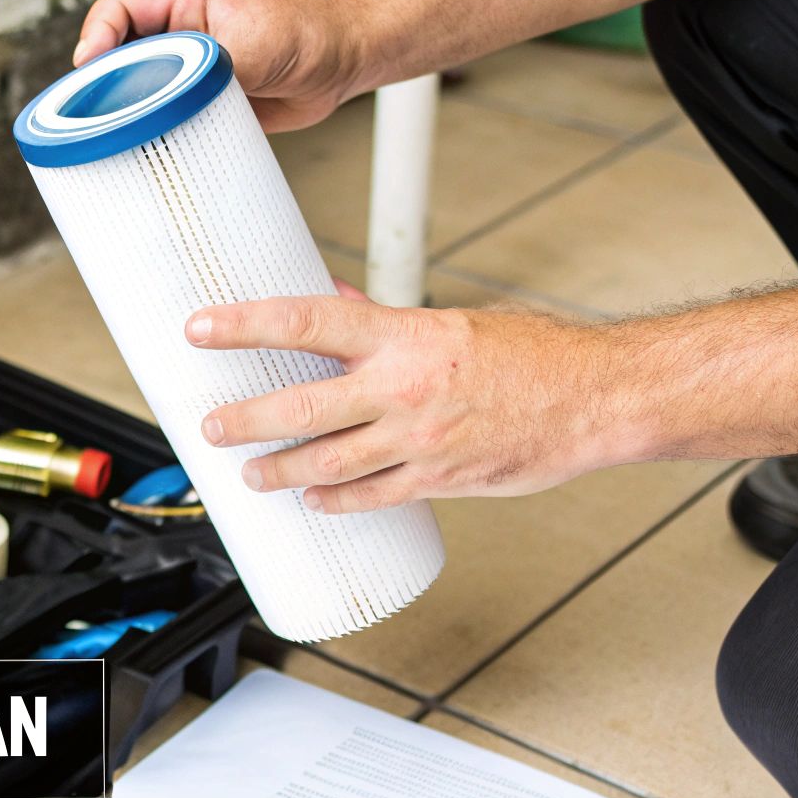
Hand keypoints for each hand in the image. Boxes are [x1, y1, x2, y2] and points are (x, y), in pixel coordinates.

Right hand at [74, 0, 368, 131]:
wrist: (343, 61)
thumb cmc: (307, 32)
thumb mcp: (250, 46)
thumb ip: (204, 69)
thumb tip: (168, 97)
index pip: (119, 11)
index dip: (97, 40)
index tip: (90, 69)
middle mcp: (181, 30)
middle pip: (122, 55)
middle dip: (110, 83)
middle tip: (104, 114)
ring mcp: (191, 65)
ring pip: (143, 88)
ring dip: (137, 110)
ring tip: (126, 134)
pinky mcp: (203, 96)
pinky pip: (170, 113)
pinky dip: (162, 130)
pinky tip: (158, 145)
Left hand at [187, 294, 633, 511]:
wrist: (597, 400)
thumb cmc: (534, 354)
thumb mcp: (452, 321)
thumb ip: (384, 319)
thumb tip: (330, 296)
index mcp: (404, 336)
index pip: (305, 321)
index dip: (244, 325)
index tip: (201, 327)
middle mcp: (403, 388)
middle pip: (301, 407)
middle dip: (245, 420)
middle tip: (210, 426)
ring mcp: (419, 441)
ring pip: (327, 463)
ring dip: (279, 470)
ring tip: (250, 472)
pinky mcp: (439, 480)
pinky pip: (372, 497)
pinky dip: (336, 501)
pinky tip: (313, 499)